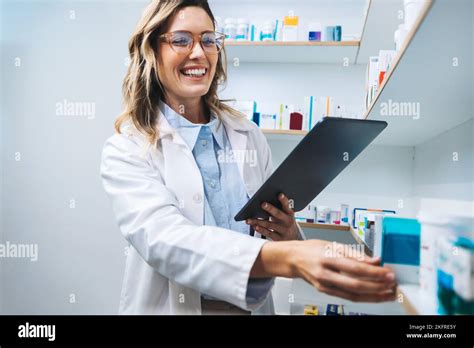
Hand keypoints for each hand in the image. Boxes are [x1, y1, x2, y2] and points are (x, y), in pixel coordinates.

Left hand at [245, 193, 298, 240]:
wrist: (293, 238)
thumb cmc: (285, 222)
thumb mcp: (285, 215)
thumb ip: (278, 209)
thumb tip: (262, 204)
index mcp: (289, 213)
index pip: (287, 205)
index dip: (284, 200)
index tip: (280, 194)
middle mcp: (287, 221)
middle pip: (278, 214)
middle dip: (270, 209)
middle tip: (263, 204)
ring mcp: (283, 230)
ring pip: (269, 224)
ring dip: (258, 221)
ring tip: (248, 219)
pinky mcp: (278, 238)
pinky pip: (268, 233)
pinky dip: (260, 229)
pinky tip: (254, 226)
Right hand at [251, 239, 396, 302]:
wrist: (293, 259)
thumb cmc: (312, 249)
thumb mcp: (333, 245)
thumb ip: (355, 254)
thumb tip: (375, 260)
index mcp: (327, 257)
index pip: (355, 267)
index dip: (374, 272)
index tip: (388, 273)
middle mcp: (325, 273)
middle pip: (355, 284)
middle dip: (376, 286)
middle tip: (392, 284)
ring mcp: (324, 285)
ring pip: (352, 295)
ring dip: (373, 295)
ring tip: (388, 293)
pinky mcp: (325, 291)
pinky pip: (347, 297)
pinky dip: (363, 297)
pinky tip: (374, 295)